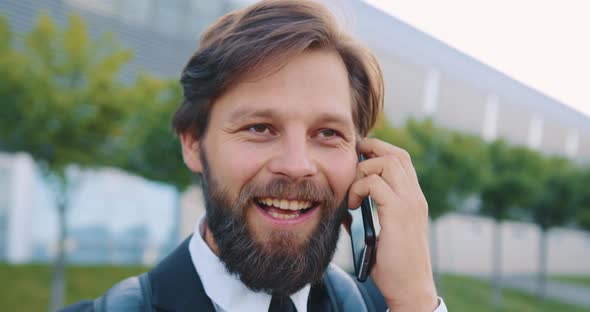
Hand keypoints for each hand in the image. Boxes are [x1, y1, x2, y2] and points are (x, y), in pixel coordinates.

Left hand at [348, 138, 437, 311]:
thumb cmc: (394, 266)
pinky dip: (358, 189)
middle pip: (396, 154)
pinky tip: (353, 205)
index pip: (402, 160)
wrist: (410, 288)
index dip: (380, 151)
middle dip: (371, 150)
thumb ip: (366, 218)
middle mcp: (415, 196)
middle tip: (351, 162)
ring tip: (354, 193)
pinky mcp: (399, 213)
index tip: (359, 157)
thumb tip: (344, 211)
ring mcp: (410, 202)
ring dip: (363, 171)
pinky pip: (374, 184)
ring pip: (387, 163)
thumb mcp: (380, 235)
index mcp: (413, 199)